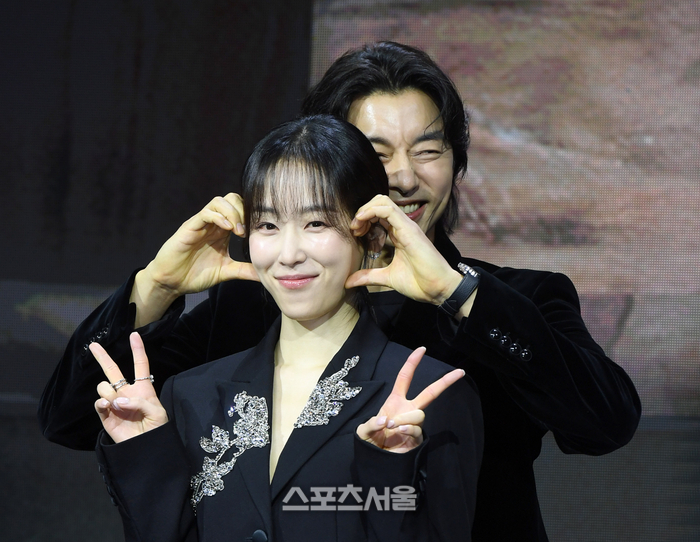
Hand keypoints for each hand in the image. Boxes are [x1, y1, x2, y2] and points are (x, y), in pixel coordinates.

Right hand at [90, 332, 167, 442]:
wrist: (147, 447)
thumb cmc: (157, 428)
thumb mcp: (157, 412)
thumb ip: (140, 402)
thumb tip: (117, 400)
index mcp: (143, 388)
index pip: (140, 364)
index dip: (138, 350)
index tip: (134, 334)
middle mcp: (126, 392)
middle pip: (113, 370)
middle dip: (103, 357)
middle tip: (94, 345)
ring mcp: (114, 403)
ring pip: (104, 386)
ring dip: (110, 392)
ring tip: (118, 405)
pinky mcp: (106, 415)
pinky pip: (98, 402)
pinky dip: (102, 402)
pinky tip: (108, 406)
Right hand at [143, 193, 258, 297]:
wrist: (172, 282)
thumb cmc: (195, 274)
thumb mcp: (226, 272)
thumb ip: (244, 270)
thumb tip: (264, 274)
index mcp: (223, 231)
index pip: (240, 209)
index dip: (251, 215)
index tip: (257, 232)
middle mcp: (214, 223)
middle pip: (232, 199)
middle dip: (243, 210)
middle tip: (246, 231)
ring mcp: (201, 224)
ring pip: (219, 201)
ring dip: (233, 213)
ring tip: (238, 231)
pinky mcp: (190, 227)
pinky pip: (205, 213)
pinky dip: (218, 217)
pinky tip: (226, 229)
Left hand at [346, 195, 463, 305]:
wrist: (437, 289)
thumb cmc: (418, 282)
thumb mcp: (387, 277)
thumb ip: (368, 276)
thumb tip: (348, 282)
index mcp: (397, 234)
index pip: (378, 214)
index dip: (363, 219)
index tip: (355, 233)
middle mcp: (401, 226)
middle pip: (379, 202)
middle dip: (362, 211)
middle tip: (354, 228)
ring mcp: (406, 226)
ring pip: (382, 201)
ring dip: (365, 210)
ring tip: (357, 225)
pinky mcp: (408, 229)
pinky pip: (388, 209)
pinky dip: (371, 211)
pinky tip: (362, 221)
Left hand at [356, 347, 464, 452]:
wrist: (376, 460)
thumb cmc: (370, 441)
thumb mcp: (364, 430)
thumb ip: (371, 424)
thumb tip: (386, 420)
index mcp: (395, 401)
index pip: (405, 377)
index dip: (412, 363)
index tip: (422, 349)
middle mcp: (408, 409)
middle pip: (430, 392)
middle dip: (445, 381)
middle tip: (460, 372)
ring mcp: (414, 423)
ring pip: (419, 413)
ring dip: (404, 419)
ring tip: (391, 427)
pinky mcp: (418, 437)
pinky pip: (417, 428)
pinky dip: (407, 429)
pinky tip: (399, 432)